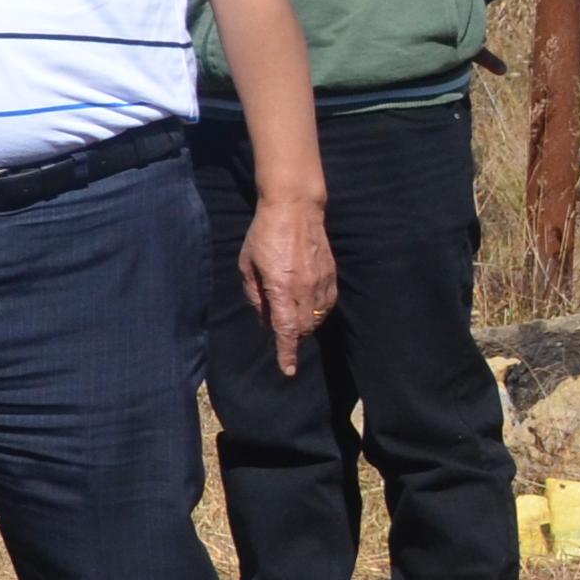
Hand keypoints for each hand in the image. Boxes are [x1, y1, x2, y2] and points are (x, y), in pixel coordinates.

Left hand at [240, 193, 337, 375]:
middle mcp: (305, 289)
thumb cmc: (264, 235)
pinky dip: (318, 313)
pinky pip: (328, 304)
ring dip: (305, 327)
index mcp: (282, 288)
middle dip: (293, 340)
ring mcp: (322, 282)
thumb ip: (256, 295)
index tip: (289, 370)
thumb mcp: (247, 266)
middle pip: (303, 328)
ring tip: (293, 325)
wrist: (294, 208)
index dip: (287, 353)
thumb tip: (265, 319)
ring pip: (317, 318)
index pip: (286, 330)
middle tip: (283, 343)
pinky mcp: (332, 274)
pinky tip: (308, 310)